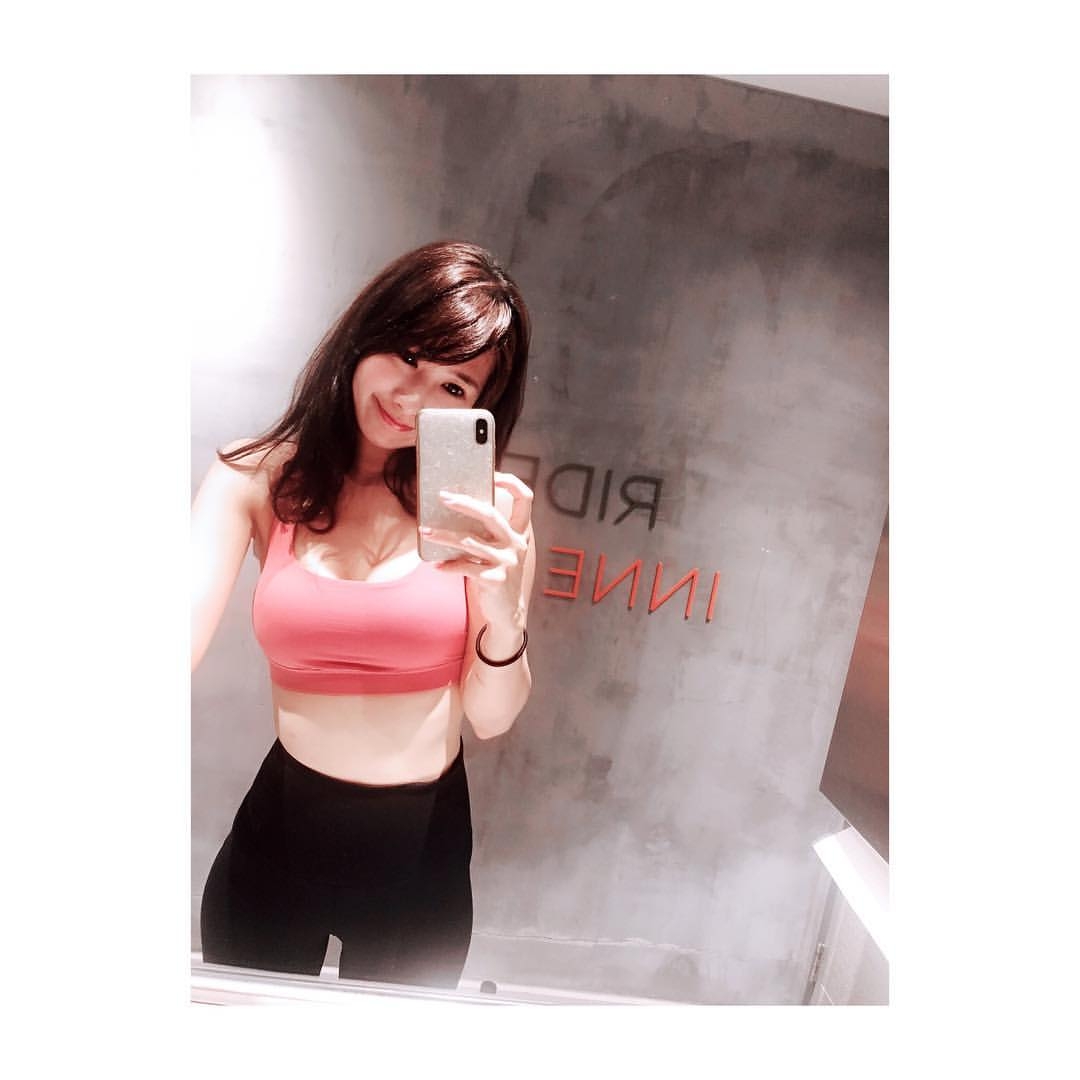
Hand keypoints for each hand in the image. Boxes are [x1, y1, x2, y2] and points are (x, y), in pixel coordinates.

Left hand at [421, 472, 532, 629]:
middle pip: (491, 515)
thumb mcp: (499, 550)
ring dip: (443, 536)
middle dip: (465, 503)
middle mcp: (517, 544)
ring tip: (424, 531)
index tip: (492, 474)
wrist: (508, 612)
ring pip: (469, 541)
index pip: (524, 499)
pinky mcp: (495, 579)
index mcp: (520, 532)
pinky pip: (465, 567)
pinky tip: (437, 566)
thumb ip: (487, 532)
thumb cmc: (497, 574)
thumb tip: (456, 507)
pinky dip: (448, 566)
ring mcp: (507, 562)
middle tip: (443, 497)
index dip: (511, 483)